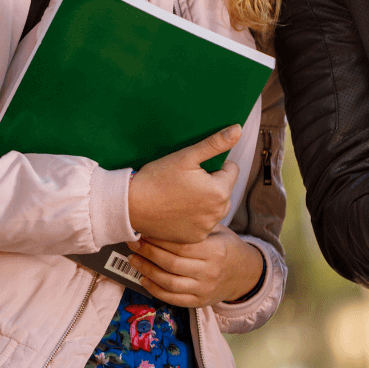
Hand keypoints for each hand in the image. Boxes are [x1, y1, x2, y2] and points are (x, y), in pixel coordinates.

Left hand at [127, 225, 264, 306]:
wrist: (245, 273)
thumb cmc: (227, 246)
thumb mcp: (219, 231)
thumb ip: (197, 226)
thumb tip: (166, 211)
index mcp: (215, 251)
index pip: (181, 245)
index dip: (159, 238)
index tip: (144, 230)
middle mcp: (209, 272)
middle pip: (172, 263)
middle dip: (148, 252)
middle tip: (133, 241)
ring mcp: (204, 289)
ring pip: (169, 282)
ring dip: (147, 270)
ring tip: (133, 259)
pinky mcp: (199, 302)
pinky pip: (173, 298)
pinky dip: (155, 290)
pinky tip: (143, 278)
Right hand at [128, 126, 240, 242]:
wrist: (131, 205)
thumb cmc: (157, 177)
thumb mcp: (187, 156)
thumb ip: (215, 144)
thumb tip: (237, 129)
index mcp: (220, 191)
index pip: (232, 170)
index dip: (214, 165)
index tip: (194, 168)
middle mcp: (217, 213)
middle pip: (225, 190)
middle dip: (212, 183)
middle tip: (187, 181)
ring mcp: (206, 227)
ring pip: (216, 207)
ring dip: (206, 201)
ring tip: (182, 195)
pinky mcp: (195, 238)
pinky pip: (203, 223)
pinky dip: (196, 217)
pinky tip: (178, 210)